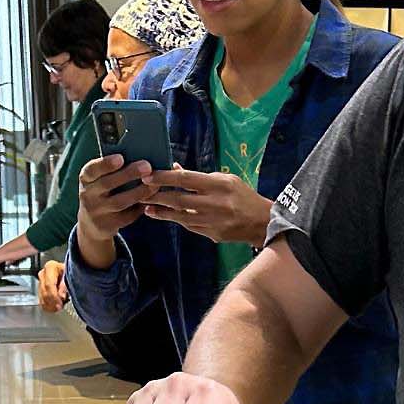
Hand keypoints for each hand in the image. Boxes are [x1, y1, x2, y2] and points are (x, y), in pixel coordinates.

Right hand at [36, 260, 68, 312]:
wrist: (68, 272)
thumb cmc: (70, 272)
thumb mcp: (70, 275)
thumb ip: (65, 285)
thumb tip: (61, 296)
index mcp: (50, 267)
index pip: (49, 285)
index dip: (54, 296)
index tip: (60, 303)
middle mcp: (43, 274)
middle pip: (44, 292)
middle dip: (52, 302)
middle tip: (60, 307)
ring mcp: (40, 282)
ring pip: (42, 297)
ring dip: (50, 305)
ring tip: (59, 307)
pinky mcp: (40, 290)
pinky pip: (41, 301)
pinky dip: (48, 306)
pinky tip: (54, 308)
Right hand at [76, 155, 157, 244]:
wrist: (91, 222)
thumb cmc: (101, 191)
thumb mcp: (99, 179)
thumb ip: (112, 169)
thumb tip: (139, 156)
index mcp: (86, 178)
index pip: (91, 170)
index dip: (105, 164)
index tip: (121, 158)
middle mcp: (87, 195)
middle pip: (107, 184)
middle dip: (128, 174)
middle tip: (147, 167)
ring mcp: (96, 212)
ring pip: (119, 202)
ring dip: (139, 192)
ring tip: (155, 184)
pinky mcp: (108, 225)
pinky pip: (127, 216)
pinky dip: (140, 207)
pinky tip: (152, 199)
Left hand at [142, 168, 271, 244]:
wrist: (262, 222)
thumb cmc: (242, 196)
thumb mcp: (225, 180)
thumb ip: (199, 176)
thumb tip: (175, 168)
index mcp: (219, 185)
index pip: (185, 179)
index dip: (164, 177)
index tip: (147, 176)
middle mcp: (215, 203)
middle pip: (178, 199)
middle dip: (157, 195)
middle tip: (140, 192)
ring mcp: (213, 221)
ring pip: (179, 216)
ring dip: (161, 211)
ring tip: (146, 207)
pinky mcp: (212, 234)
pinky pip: (188, 226)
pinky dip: (175, 220)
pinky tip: (163, 215)